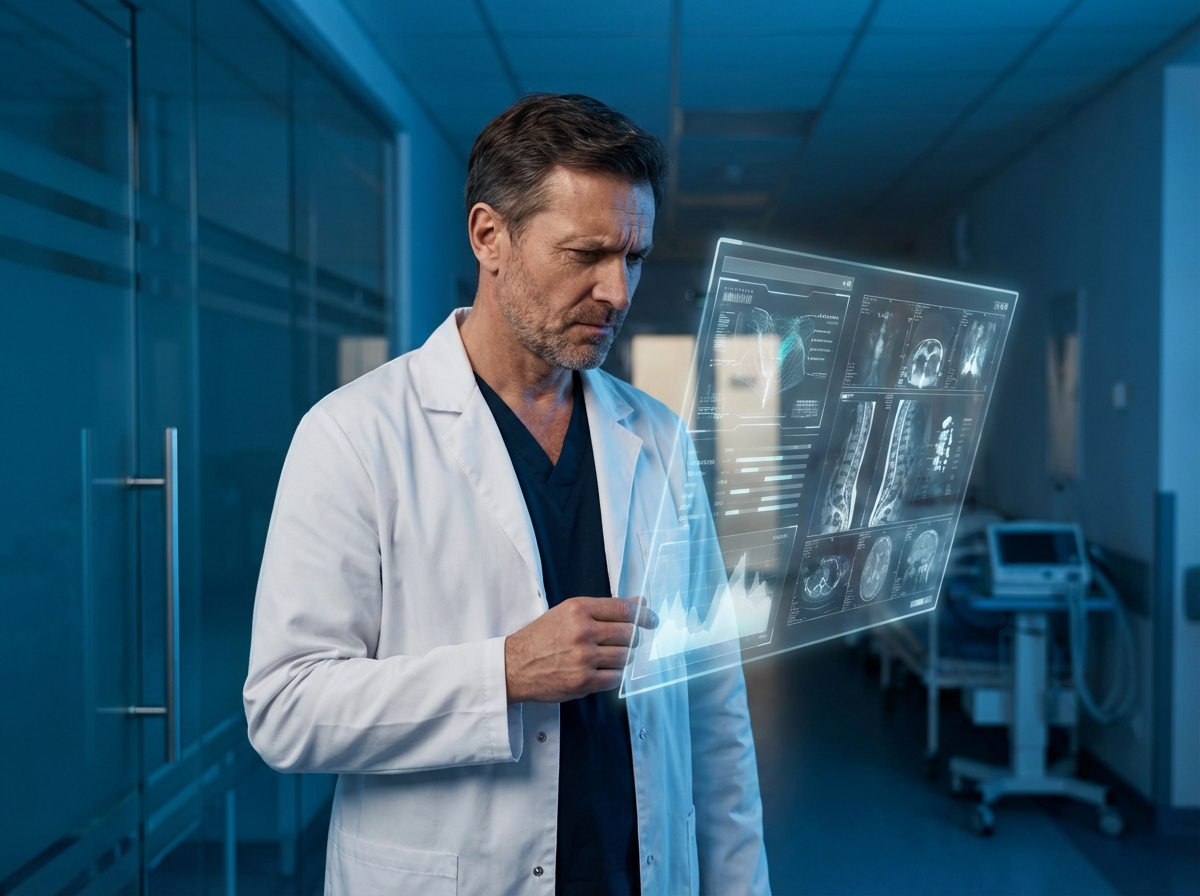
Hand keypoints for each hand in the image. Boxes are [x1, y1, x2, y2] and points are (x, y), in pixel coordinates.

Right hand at [504, 597, 656, 703]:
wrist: (514, 665)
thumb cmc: (541, 637)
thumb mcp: (569, 613)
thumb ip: (605, 608)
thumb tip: (640, 602)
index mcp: (579, 609)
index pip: (624, 609)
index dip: (643, 615)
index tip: (651, 619)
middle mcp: (583, 631)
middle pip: (629, 634)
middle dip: (634, 638)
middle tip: (629, 641)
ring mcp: (584, 657)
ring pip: (625, 657)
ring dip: (624, 658)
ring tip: (610, 656)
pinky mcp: (583, 681)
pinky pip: (616, 678)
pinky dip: (615, 675)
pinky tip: (605, 670)